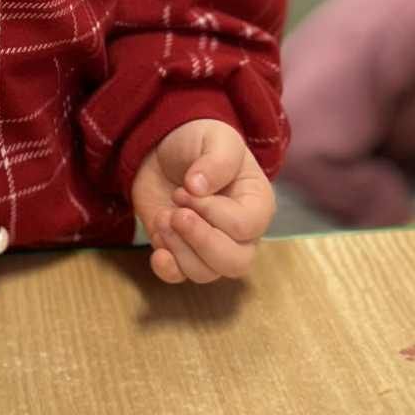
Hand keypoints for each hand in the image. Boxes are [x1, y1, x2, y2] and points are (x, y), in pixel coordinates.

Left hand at [131, 119, 272, 285]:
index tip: (189, 188)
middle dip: (199, 240)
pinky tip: (157, 244)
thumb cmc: (199, 141)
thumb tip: (198, 188)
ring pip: (205, 273)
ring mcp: (210, 246)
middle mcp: (240, 234)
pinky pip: (180, 276)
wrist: (164, 148)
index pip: (245, 227)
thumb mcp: (215, 138)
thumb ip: (216, 160)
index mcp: (257, 204)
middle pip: (235, 263)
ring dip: (178, 248)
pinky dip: (166, 266)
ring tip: (164, 216)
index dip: (213, 212)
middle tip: (176, 212)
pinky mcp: (182, 251)